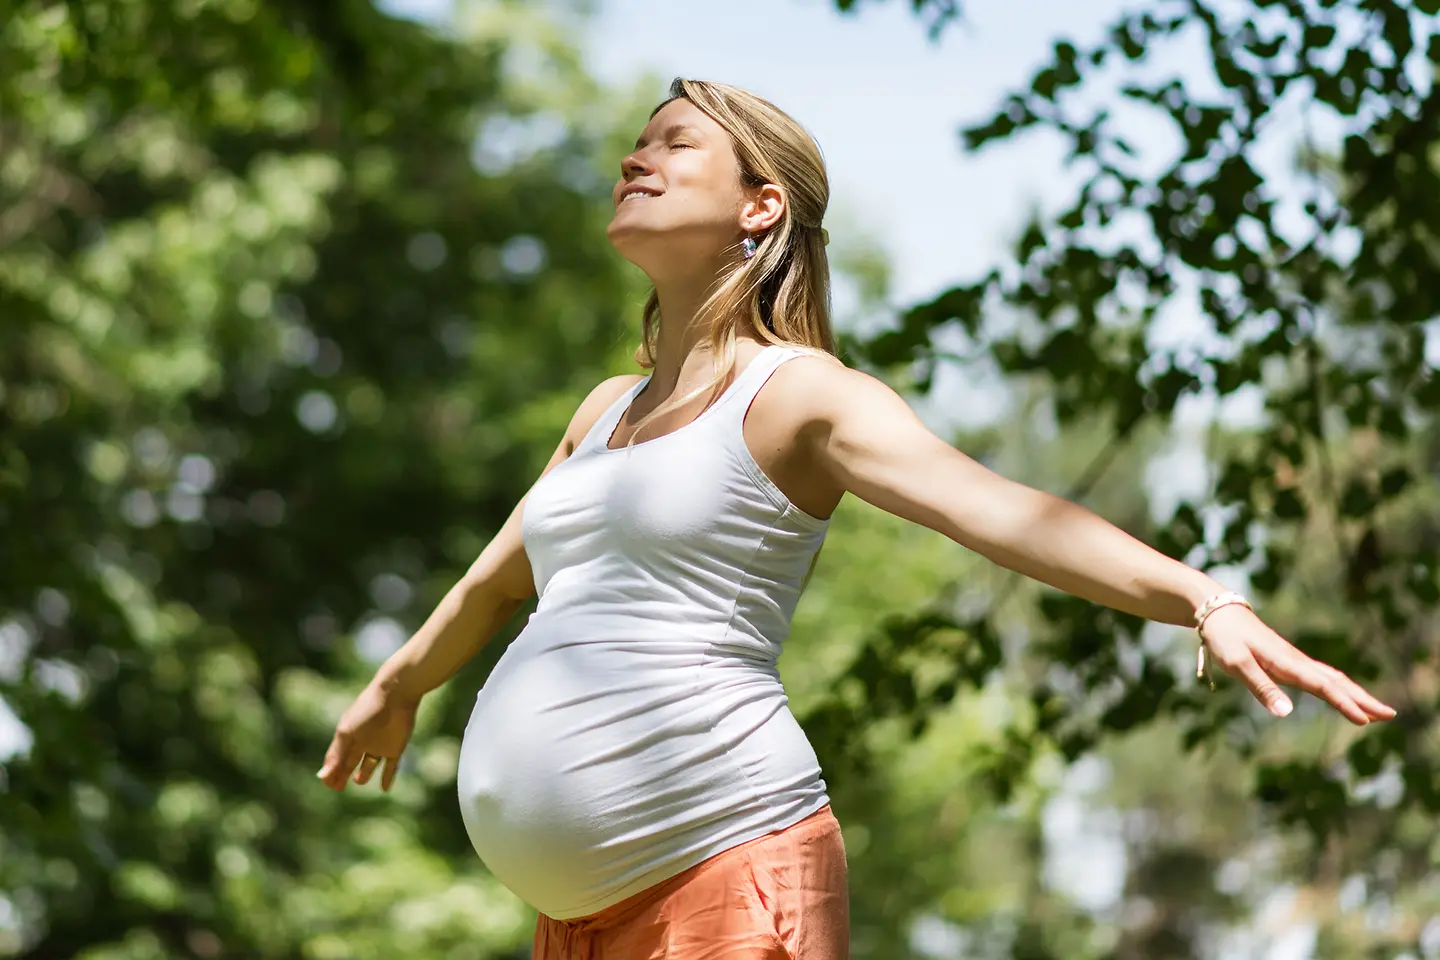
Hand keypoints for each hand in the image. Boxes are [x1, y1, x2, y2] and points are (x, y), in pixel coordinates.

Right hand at [317, 683, 418, 791]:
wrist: (395, 696)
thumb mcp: (347, 734)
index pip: (336, 759)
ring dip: (364, 774)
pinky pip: (391, 766)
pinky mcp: (396, 748)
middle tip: (338, 788)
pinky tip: (384, 789)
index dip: (331, 772)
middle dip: (343, 774)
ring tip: (359, 781)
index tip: (328, 785)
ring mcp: (379, 746)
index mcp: (347, 737)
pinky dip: (387, 778)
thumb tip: (321, 777)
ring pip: (370, 764)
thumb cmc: (366, 711)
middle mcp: (362, 743)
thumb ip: (335, 756)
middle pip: (350, 762)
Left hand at [1200, 604, 1396, 724]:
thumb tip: (1287, 714)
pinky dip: (1337, 687)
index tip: (1365, 721)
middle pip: (1336, 682)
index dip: (1344, 704)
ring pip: (1332, 678)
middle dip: (1363, 699)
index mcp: (1287, 663)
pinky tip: (1342, 694)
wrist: (1219, 611)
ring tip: (1376, 710)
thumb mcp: (1237, 664)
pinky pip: (1320, 676)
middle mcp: (1296, 661)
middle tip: (1389, 715)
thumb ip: (1261, 688)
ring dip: (1354, 693)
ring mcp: (1294, 660)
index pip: (1323, 686)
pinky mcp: (1287, 660)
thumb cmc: (1225, 638)